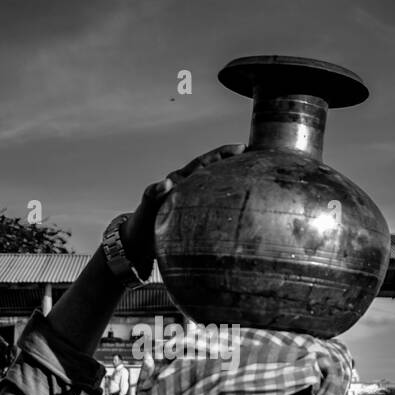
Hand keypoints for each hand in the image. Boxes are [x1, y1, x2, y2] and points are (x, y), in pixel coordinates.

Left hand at [123, 144, 245, 275]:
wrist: (137, 246)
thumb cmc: (141, 224)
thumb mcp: (147, 207)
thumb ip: (154, 194)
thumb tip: (166, 182)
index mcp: (180, 182)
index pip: (204, 163)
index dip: (222, 154)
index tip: (240, 148)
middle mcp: (190, 189)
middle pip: (215, 171)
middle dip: (234, 163)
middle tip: (257, 157)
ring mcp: (195, 204)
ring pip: (218, 188)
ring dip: (234, 181)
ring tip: (256, 178)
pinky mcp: (197, 220)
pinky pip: (217, 209)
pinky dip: (231, 206)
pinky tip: (246, 209)